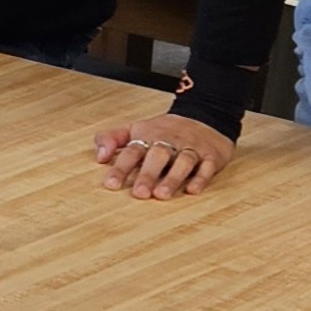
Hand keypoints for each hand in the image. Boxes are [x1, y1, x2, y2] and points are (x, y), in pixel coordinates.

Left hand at [93, 114, 232, 199]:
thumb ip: (112, 138)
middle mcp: (170, 141)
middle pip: (158, 156)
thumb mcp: (135, 129)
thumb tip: (99, 157)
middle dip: (148, 174)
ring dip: (172, 178)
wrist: (204, 115)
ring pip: (183, 161)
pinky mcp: (211, 156)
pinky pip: (207, 166)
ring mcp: (192, 148)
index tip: (111, 185)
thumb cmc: (163, 130)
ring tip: (162, 195)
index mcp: (148, 136)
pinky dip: (201, 177)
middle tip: (139, 194)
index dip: (121, 167)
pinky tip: (193, 190)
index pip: (132, 151)